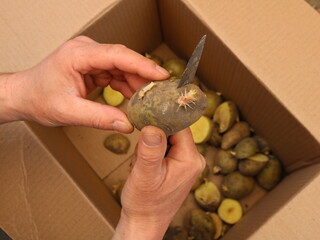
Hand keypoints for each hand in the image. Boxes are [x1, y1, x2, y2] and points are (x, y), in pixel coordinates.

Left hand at [0, 36, 168, 131]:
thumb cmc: (39, 99)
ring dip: (136, 83)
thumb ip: (99, 118)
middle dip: (143, 77)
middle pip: (124, 60)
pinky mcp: (93, 66)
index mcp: (78, 55)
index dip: (142, 65)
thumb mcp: (68, 112)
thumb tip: (127, 124)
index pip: (117, 55)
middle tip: (161, 93)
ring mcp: (91, 57)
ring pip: (123, 67)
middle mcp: (86, 50)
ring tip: (149, 100)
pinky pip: (116, 73)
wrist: (25, 96)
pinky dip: (127, 86)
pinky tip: (135, 98)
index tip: (162, 76)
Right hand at [112, 126, 205, 239]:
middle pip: (171, 131)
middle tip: (142, 158)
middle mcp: (193, 159)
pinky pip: (163, 149)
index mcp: (191, 159)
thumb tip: (152, 127)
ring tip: (143, 167)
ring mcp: (186, 163)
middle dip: (152, 140)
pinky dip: (151, 155)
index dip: (160, 122)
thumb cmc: (145, 203)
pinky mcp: (178, 166)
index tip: (144, 125)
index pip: (179, 125)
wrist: (144, 222)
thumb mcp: (145, 176)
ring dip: (149, 149)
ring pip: (165, 139)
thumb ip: (150, 151)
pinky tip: (145, 169)